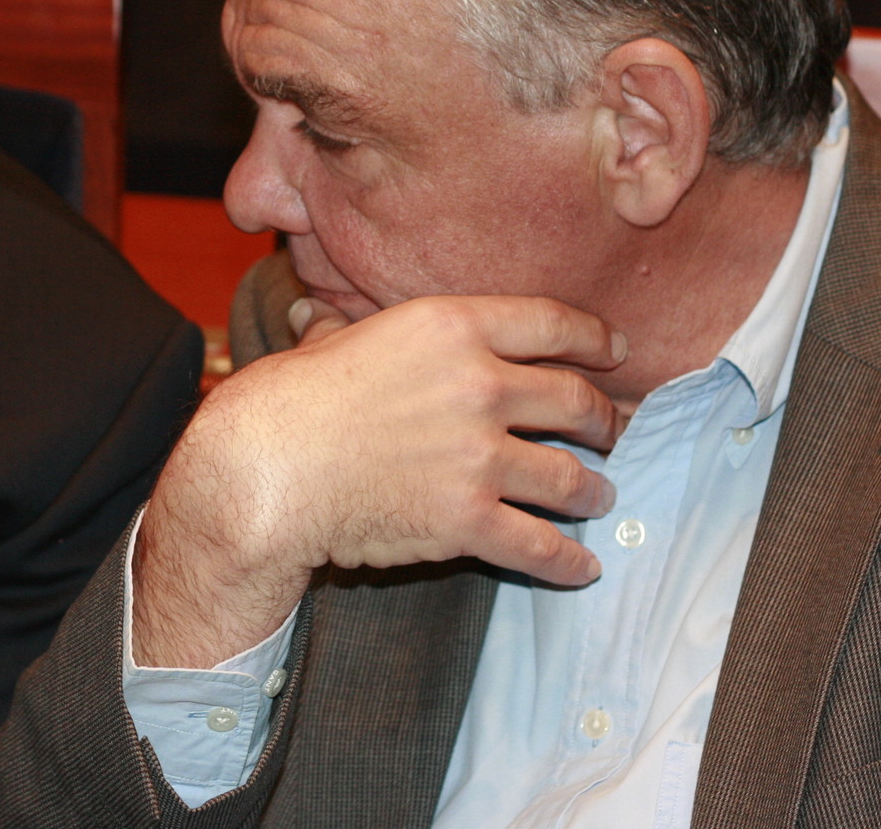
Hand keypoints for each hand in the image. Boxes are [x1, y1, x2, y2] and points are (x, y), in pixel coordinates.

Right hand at [132, 294, 626, 667]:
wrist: (266, 472)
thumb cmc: (285, 403)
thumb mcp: (323, 346)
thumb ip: (341, 330)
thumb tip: (313, 314)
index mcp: (450, 326)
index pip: (549, 321)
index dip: (592, 337)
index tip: (613, 351)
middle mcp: (479, 384)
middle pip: (574, 398)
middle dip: (603, 418)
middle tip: (609, 430)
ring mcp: (480, 454)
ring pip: (570, 476)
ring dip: (593, 490)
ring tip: (599, 496)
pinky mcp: (469, 519)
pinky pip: (541, 545)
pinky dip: (570, 562)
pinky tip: (583, 568)